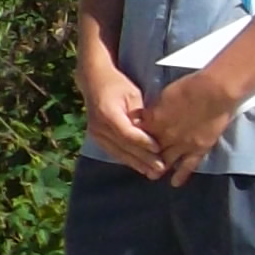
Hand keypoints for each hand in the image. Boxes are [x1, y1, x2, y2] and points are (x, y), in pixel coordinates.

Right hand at [76, 47, 163, 179]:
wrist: (93, 82)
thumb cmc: (117, 85)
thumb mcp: (132, 94)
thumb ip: (141, 114)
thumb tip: (151, 132)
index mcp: (107, 112)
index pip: (126, 132)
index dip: (143, 142)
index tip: (158, 149)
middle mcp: (98, 126)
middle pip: (123, 146)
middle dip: (143, 159)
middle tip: (161, 168)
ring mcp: (95, 134)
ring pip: (118, 153)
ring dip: (137, 164)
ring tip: (153, 173)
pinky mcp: (97, 138)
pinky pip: (114, 152)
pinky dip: (128, 160)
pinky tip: (141, 168)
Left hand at [144, 67, 243, 182]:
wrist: (215, 91)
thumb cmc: (190, 86)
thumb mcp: (165, 95)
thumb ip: (156, 109)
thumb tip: (148, 116)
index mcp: (156, 120)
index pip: (140, 134)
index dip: (134, 139)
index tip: (129, 143)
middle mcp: (166, 135)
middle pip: (150, 150)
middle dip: (142, 157)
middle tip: (136, 163)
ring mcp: (183, 144)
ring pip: (166, 161)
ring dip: (157, 168)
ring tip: (151, 175)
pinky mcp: (199, 149)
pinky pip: (188, 165)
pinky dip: (181, 175)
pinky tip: (175, 183)